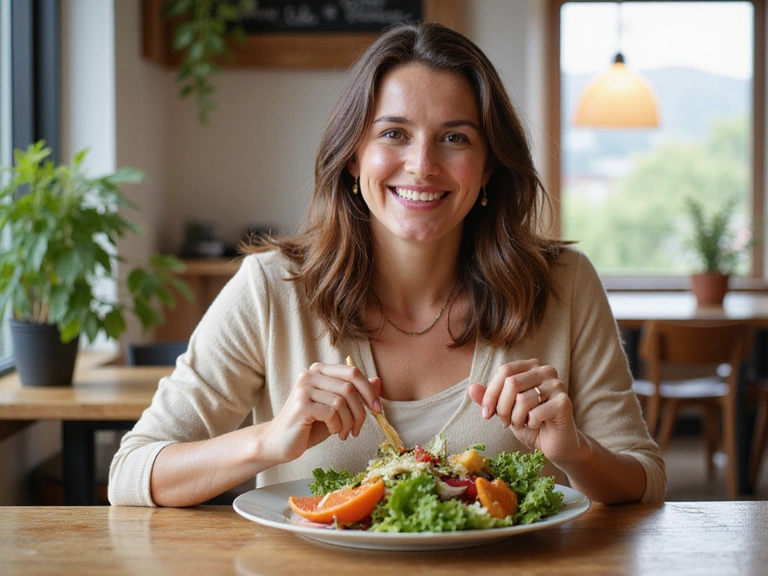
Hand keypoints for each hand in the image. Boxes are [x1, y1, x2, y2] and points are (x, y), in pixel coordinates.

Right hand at [262, 362, 381, 462]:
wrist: (279, 443)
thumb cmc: (309, 426)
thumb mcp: (337, 409)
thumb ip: (355, 394)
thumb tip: (378, 380)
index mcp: (320, 371)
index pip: (352, 372)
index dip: (369, 390)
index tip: (377, 408)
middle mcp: (310, 375)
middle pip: (350, 386)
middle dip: (361, 410)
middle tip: (359, 428)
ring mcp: (304, 389)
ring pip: (342, 402)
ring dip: (349, 422)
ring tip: (343, 433)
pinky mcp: (301, 406)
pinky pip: (331, 413)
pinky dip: (337, 426)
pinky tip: (332, 432)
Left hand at [467, 359, 581, 462]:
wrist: (555, 444)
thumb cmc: (530, 423)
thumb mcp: (505, 409)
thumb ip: (489, 398)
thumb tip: (471, 388)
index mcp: (531, 366)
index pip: (504, 371)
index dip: (490, 394)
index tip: (485, 414)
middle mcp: (546, 370)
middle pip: (511, 383)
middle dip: (502, 408)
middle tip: (505, 423)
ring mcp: (557, 385)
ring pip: (522, 399)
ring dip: (516, 418)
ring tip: (522, 423)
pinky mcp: (564, 403)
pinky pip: (536, 413)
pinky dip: (530, 424)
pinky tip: (537, 425)